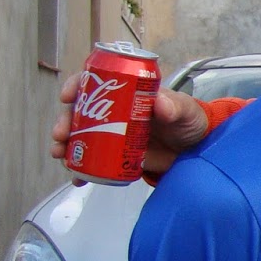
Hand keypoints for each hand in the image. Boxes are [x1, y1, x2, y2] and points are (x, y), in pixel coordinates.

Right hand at [51, 75, 208, 181]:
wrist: (198, 151)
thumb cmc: (190, 122)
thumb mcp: (185, 111)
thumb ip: (175, 106)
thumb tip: (160, 104)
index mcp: (128, 93)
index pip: (96, 83)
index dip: (77, 86)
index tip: (67, 97)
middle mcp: (115, 112)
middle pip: (81, 112)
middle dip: (65, 122)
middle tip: (61, 135)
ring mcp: (114, 135)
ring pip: (81, 137)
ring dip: (66, 145)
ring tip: (61, 156)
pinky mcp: (117, 156)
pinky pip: (94, 162)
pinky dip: (83, 170)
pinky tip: (77, 178)